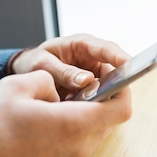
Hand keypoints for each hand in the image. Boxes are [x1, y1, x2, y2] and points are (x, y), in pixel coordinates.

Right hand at [0, 70, 131, 156]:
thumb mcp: (15, 86)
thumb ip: (46, 79)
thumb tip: (57, 88)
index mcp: (75, 125)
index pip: (121, 107)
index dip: (122, 89)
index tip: (112, 78)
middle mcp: (79, 150)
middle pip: (106, 122)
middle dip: (97, 102)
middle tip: (73, 88)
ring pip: (89, 136)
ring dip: (79, 119)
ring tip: (49, 108)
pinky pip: (74, 150)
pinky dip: (67, 135)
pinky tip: (39, 130)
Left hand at [12, 34, 130, 98]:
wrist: (28, 72)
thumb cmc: (35, 62)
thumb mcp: (43, 64)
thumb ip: (63, 72)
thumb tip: (87, 81)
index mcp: (82, 45)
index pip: (105, 48)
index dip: (118, 56)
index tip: (128, 65)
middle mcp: (93, 58)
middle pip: (114, 70)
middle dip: (116, 83)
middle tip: (113, 96)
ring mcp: (95, 74)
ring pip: (110, 86)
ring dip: (104, 97)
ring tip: (90, 106)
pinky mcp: (93, 89)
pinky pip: (100, 97)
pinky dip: (95, 105)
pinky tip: (84, 112)